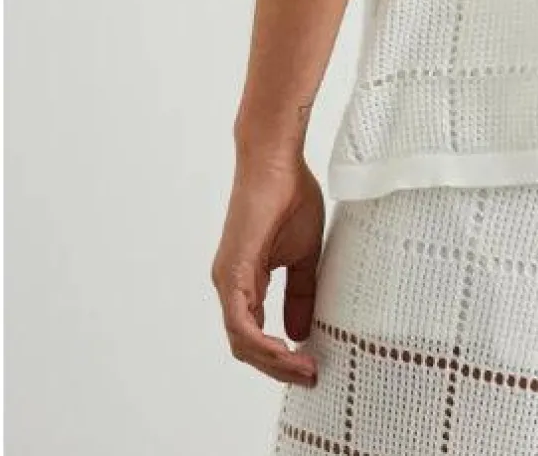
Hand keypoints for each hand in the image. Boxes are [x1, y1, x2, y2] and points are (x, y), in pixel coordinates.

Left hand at [211, 154, 325, 384]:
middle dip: (279, 368)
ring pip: (241, 341)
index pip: (255, 336)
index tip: (310, 367)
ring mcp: (227, 281)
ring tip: (305, 369)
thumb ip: (300, 293)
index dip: (280, 358)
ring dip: (274, 362)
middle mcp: (230, 286)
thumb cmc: (289, 196)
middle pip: (246, 347)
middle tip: (310, 376)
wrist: (277, 162)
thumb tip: (300, 333)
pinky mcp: (232, 272)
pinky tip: (286, 351)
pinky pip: (241, 324)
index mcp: (245, 282)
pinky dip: (262, 344)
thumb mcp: (303, 255)